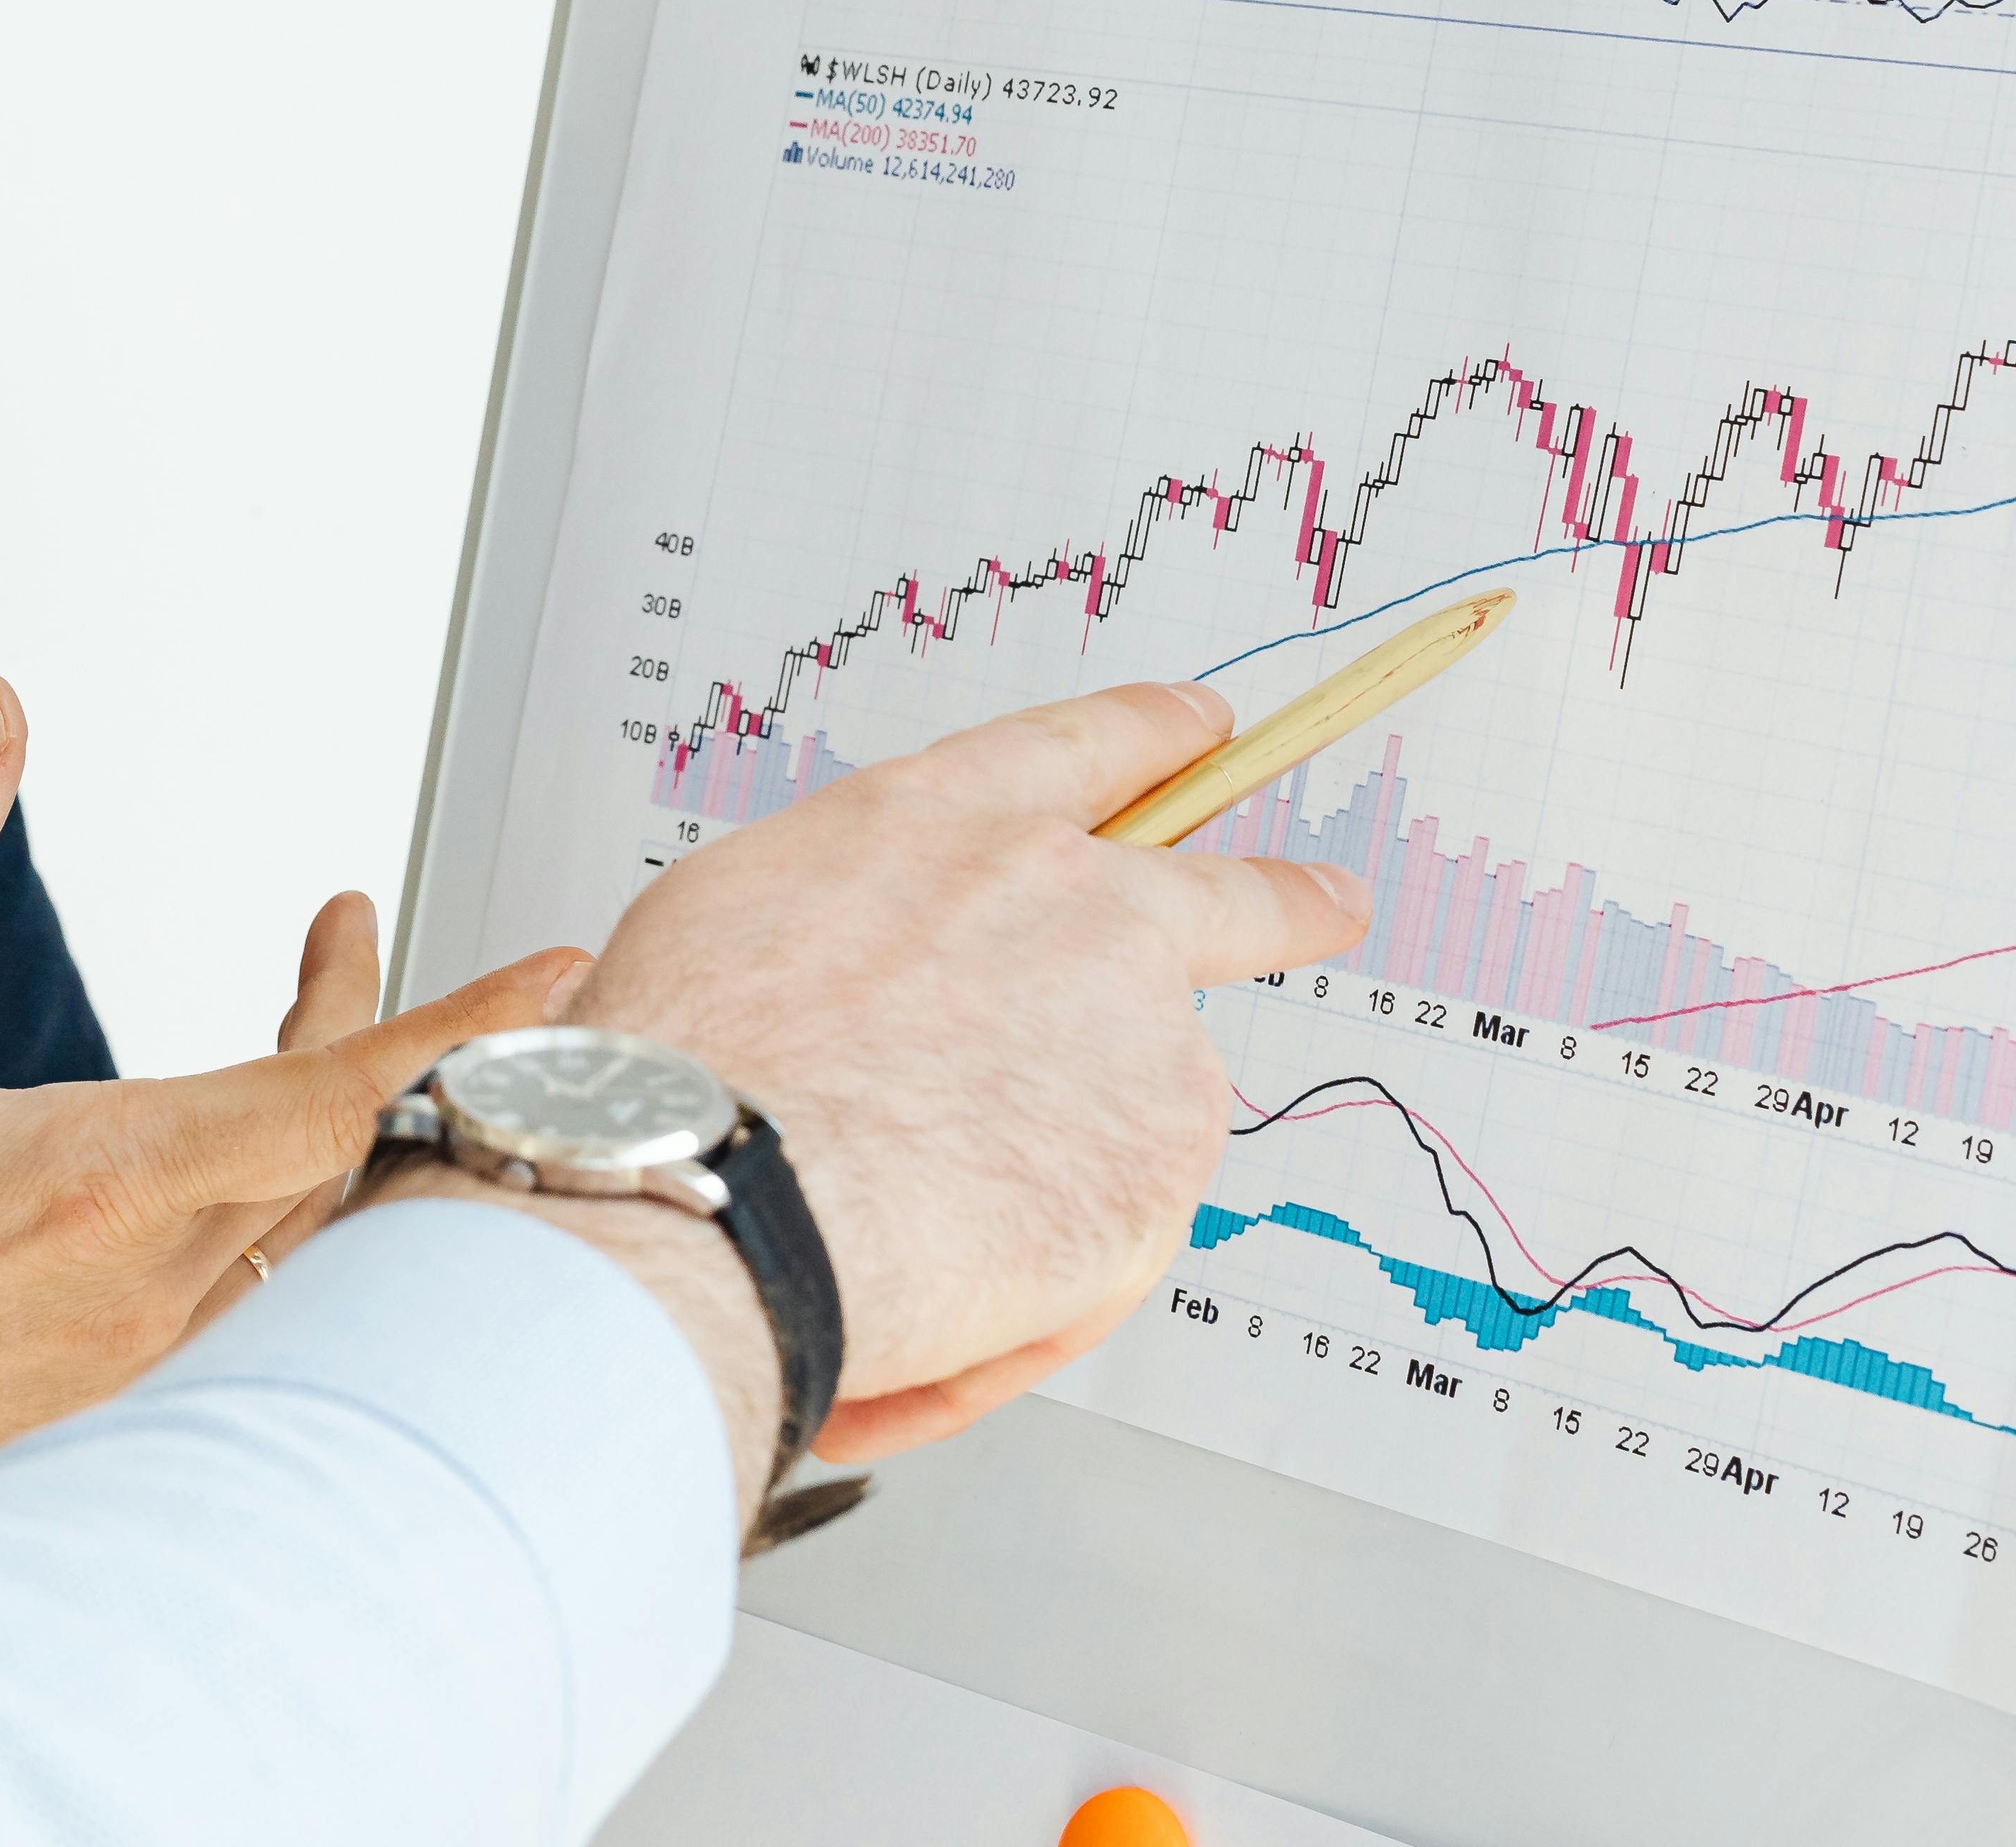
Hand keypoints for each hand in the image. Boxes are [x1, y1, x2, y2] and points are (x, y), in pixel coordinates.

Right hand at [0, 671, 581, 1592]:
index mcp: (76, 1183)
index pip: (326, 1099)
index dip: (456, 1028)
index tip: (558, 967)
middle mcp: (122, 1298)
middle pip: (330, 1161)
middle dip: (372, 1036)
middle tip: (333, 928)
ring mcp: (109, 1381)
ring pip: (289, 1245)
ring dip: (317, 1124)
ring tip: (298, 1002)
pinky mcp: (75, 1424)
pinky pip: (229, 1318)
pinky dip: (261, 1216)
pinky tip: (214, 1150)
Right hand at [372, 681, 1371, 1517]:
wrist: (713, 1178)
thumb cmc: (687, 1064)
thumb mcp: (737, 919)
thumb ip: (859, 930)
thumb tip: (870, 985)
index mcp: (944, 821)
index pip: (1079, 747)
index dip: (1151, 737)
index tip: (1198, 730)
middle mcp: (1063, 894)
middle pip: (1225, 889)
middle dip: (1288, 901)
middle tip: (1328, 904)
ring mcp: (1134, 1019)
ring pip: (1140, 1111)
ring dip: (1079, 1173)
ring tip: (944, 1242)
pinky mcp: (1167, 1143)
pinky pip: (1119, 1228)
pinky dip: (1052, 1272)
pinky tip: (945, 1286)